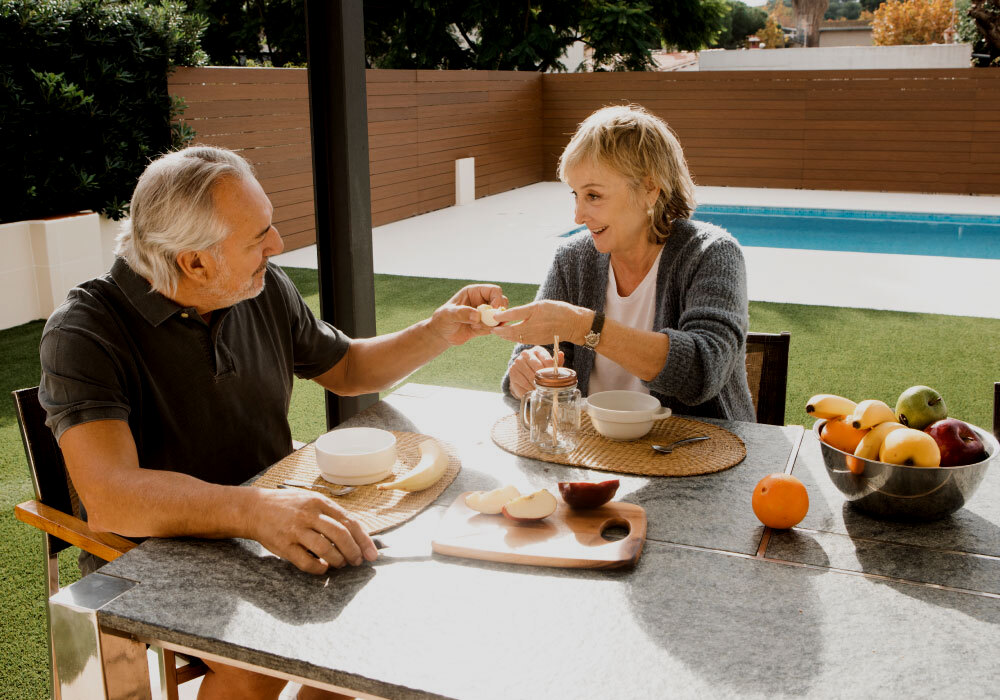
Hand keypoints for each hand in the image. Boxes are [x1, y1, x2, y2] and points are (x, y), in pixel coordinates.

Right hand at [249, 488, 377, 573]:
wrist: (254, 509)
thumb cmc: (287, 506)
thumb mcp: (310, 500)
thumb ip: (330, 514)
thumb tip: (356, 534)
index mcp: (319, 502)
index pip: (349, 521)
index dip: (364, 539)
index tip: (372, 553)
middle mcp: (309, 515)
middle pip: (340, 534)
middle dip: (354, 551)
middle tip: (358, 561)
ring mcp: (296, 530)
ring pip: (325, 548)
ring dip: (338, 560)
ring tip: (341, 564)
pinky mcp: (284, 545)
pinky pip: (306, 561)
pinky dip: (319, 568)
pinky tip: (324, 569)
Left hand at [429, 283, 507, 346]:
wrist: (441, 334)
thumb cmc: (442, 319)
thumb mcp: (449, 314)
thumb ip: (462, 313)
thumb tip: (477, 316)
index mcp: (474, 292)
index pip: (494, 290)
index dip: (497, 299)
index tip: (493, 310)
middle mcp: (482, 301)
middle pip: (502, 302)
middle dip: (497, 313)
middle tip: (487, 321)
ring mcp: (485, 313)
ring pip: (500, 316)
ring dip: (492, 323)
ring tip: (476, 326)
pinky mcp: (486, 325)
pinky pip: (495, 327)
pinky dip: (489, 330)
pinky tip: (475, 330)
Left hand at [491, 300, 590, 346]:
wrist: (573, 324)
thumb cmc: (557, 310)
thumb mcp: (538, 305)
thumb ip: (522, 310)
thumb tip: (506, 314)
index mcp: (532, 315)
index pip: (511, 317)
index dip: (500, 318)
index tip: (492, 317)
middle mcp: (532, 328)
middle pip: (510, 332)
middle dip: (499, 331)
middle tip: (491, 328)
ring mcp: (534, 337)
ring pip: (515, 338)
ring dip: (505, 336)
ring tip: (498, 332)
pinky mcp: (537, 341)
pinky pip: (522, 340)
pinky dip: (514, 338)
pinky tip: (511, 335)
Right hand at [508, 345, 564, 398]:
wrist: (521, 370)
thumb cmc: (538, 367)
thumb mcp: (547, 363)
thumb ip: (555, 361)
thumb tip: (561, 354)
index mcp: (537, 350)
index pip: (548, 361)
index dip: (553, 372)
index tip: (556, 380)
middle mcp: (525, 354)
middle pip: (539, 370)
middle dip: (545, 381)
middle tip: (549, 389)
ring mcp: (517, 364)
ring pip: (530, 379)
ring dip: (537, 387)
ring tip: (542, 392)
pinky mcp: (512, 374)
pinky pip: (522, 386)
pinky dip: (529, 391)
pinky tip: (533, 393)